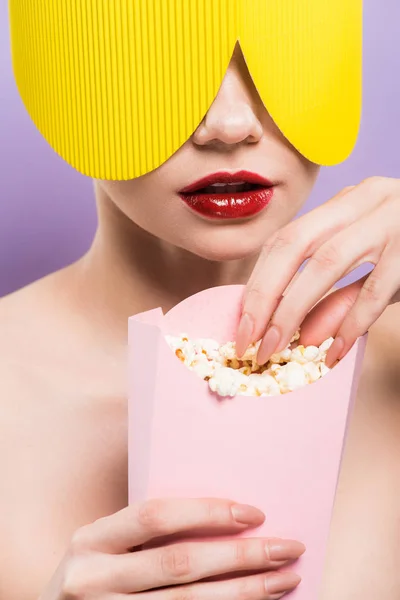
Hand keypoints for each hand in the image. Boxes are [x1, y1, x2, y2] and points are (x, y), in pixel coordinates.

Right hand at [39, 498, 303, 599]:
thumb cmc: (94, 577)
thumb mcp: (105, 548)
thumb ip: (146, 534)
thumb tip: (228, 518)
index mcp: (90, 541)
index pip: (155, 516)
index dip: (206, 512)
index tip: (253, 513)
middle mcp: (92, 580)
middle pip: (180, 564)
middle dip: (242, 556)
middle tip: (287, 547)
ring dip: (245, 592)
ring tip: (284, 579)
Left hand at [237, 177, 399, 365]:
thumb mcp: (374, 268)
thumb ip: (337, 295)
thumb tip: (298, 332)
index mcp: (347, 202)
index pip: (285, 239)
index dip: (258, 283)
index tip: (243, 324)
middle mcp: (365, 200)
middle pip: (294, 245)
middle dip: (265, 296)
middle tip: (251, 342)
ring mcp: (394, 217)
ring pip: (326, 261)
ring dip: (295, 309)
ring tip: (279, 348)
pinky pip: (376, 285)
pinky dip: (351, 321)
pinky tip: (333, 351)